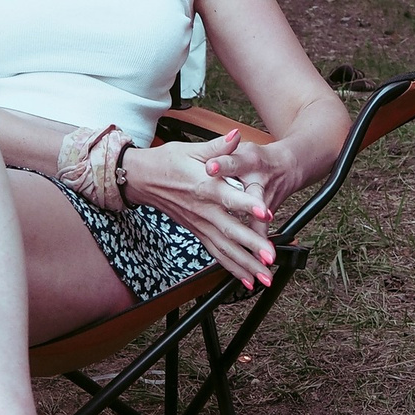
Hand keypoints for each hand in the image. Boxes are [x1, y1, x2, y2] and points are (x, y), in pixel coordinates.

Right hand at [124, 130, 277, 290]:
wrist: (142, 179)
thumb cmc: (168, 161)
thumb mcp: (193, 149)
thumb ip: (218, 146)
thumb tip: (236, 135)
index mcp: (205, 187)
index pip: (229, 198)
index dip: (248, 205)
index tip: (266, 212)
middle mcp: (204, 210)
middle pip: (231, 231)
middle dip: (252, 246)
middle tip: (271, 257)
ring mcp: (200, 224)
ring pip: (225, 248)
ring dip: (245, 264)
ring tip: (264, 278)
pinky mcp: (197, 232)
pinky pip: (216, 253)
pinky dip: (231, 267)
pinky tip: (246, 279)